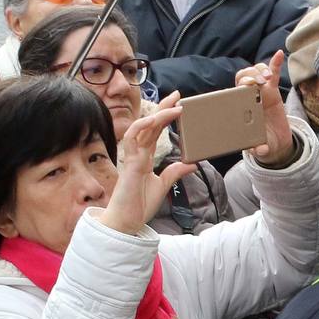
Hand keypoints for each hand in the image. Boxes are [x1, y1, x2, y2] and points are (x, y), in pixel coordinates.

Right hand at [98, 92, 196, 235]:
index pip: (154, 130)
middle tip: (177, 95)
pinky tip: (154, 119)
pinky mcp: (130, 164)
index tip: (178, 103)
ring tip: (173, 106)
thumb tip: (192, 163)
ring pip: (141, 128)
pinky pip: (132, 140)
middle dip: (162, 108)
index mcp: (144, 157)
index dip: (165, 115)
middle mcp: (137, 154)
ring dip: (156, 115)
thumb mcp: (163, 186)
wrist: (126, 223)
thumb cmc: (138, 205)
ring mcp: (132, 158)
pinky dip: (142, 127)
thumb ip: (174, 172)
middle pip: (149, 124)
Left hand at [237, 50, 295, 165]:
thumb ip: (260, 149)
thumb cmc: (263, 142)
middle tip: (260, 82)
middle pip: (244, 76)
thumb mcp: (262, 148)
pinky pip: (274, 73)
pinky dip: (275, 63)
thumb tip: (260, 150)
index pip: (235, 89)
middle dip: (250, 75)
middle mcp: (248, 96)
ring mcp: (260, 91)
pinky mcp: (273, 90)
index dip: (241, 85)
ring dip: (261, 69)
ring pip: (257, 71)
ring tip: (269, 75)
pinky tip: (279, 54)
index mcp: (240, 108)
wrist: (275, 142)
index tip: (247, 87)